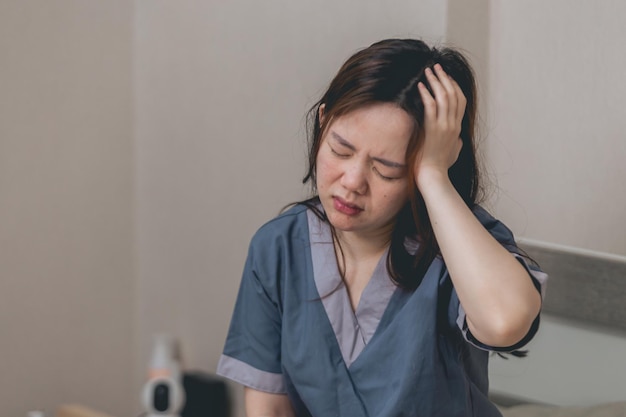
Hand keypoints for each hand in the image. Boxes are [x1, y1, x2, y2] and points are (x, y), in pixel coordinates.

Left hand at [415, 64, 466, 188]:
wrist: (433, 176)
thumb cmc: (440, 167)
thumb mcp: (454, 153)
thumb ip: (457, 143)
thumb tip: (459, 140)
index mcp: (458, 128)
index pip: (461, 101)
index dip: (454, 86)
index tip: (446, 76)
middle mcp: (453, 124)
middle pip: (454, 94)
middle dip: (445, 78)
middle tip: (437, 67)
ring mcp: (444, 126)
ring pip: (444, 97)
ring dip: (436, 82)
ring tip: (428, 71)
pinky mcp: (433, 129)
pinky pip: (431, 107)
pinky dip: (427, 94)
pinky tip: (421, 86)